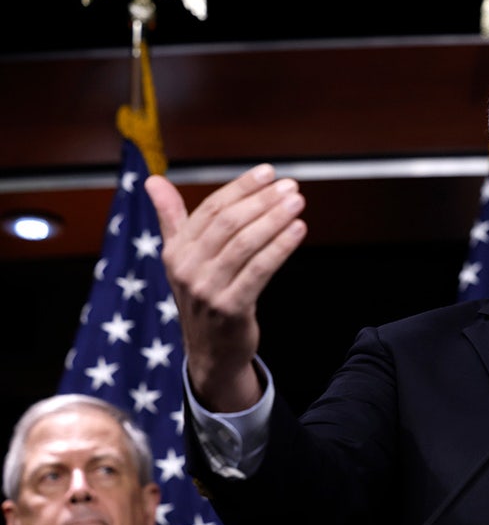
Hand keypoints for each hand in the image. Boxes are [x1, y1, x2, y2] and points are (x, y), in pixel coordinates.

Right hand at [146, 164, 306, 410]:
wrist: (211, 351)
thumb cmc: (203, 296)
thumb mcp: (181, 258)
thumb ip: (171, 218)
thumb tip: (153, 180)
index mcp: (175, 250)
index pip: (211, 209)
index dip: (241, 187)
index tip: (268, 173)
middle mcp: (187, 268)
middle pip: (229, 223)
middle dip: (262, 201)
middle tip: (291, 187)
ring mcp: (207, 289)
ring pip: (245, 244)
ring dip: (274, 219)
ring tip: (297, 203)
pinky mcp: (230, 308)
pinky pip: (259, 270)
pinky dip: (280, 247)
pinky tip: (298, 231)